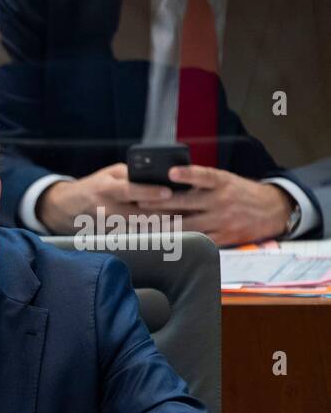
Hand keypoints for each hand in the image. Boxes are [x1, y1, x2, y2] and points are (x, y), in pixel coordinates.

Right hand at [36, 163, 171, 233]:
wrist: (67, 207)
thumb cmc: (95, 185)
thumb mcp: (110, 173)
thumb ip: (132, 175)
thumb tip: (159, 177)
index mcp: (105, 188)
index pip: (129, 190)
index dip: (149, 192)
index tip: (168, 193)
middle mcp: (104, 208)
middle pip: (137, 214)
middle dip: (161, 213)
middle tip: (185, 211)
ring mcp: (106, 225)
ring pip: (137, 229)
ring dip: (159, 227)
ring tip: (180, 223)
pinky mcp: (108, 237)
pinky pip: (133, 236)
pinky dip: (150, 234)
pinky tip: (166, 232)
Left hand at [137, 165, 293, 245]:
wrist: (273, 210)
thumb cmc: (241, 193)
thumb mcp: (226, 182)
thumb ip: (203, 184)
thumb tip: (169, 184)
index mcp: (223, 183)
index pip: (204, 176)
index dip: (188, 174)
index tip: (171, 172)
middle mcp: (222, 201)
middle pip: (186, 203)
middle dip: (160, 204)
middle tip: (140, 203)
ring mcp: (222, 221)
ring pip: (187, 225)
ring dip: (164, 226)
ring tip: (144, 225)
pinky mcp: (223, 238)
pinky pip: (197, 240)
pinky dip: (179, 240)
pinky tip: (163, 240)